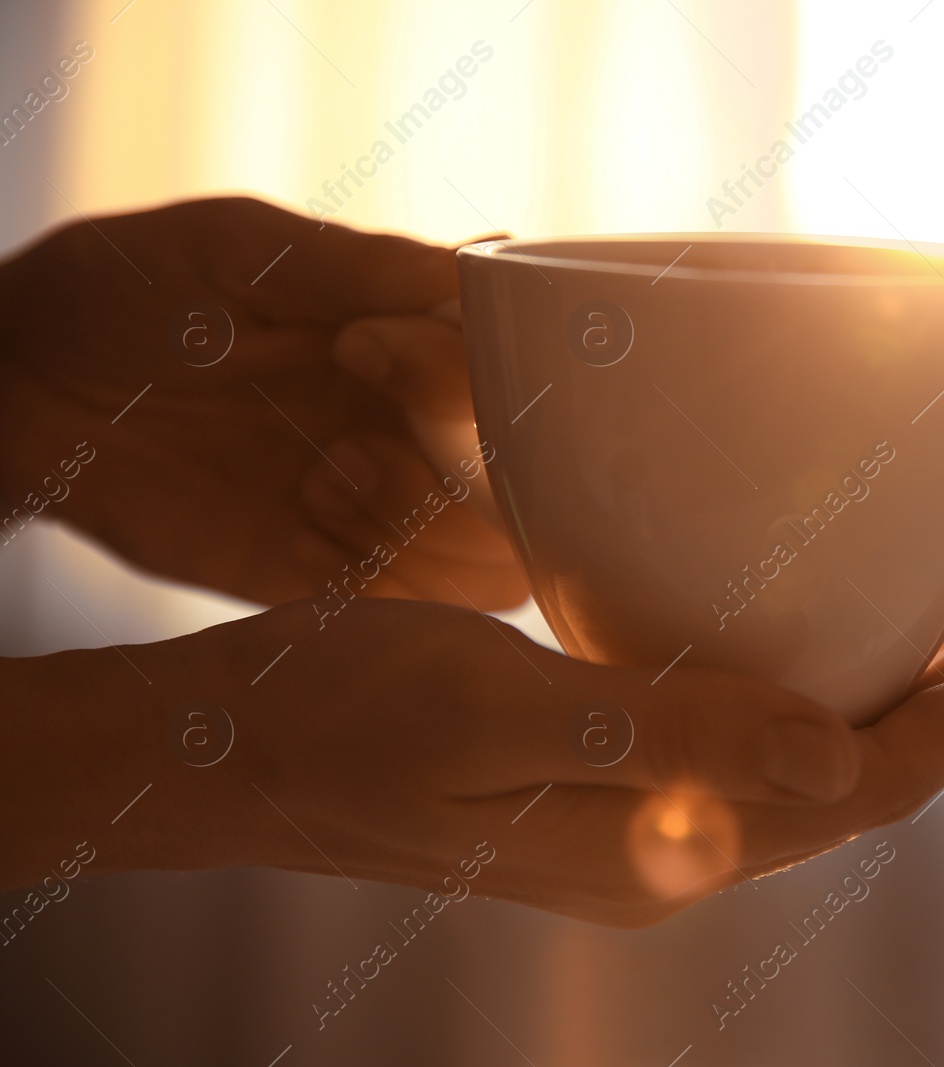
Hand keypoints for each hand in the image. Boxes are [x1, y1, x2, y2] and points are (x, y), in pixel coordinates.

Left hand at [0, 197, 524, 608]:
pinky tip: (302, 518)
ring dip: (422, 530)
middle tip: (347, 438)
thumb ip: (356, 267)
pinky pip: (413, 612)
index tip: (361, 346)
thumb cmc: (124, 294)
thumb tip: (487, 263)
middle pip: (533, 493)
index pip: (516, 377)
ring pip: (493, 568)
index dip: (462, 376)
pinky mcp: (331, 580)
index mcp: (417, 342)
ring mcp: (383, 512)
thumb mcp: (233, 252)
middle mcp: (421, 432)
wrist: (22, 393)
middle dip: (455, 472)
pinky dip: (382, 581)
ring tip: (324, 479)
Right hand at [128, 562, 943, 926]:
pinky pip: (762, 736)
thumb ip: (667, 739)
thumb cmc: (339, 718)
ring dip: (917, 679)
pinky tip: (850, 627)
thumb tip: (839, 761)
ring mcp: (649, 816)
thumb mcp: (495, 712)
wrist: (232, 754)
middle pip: (870, 771)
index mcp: (666, 844)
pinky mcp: (617, 776)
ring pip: (826, 753)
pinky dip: (832, 678)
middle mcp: (678, 845)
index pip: (869, 788)